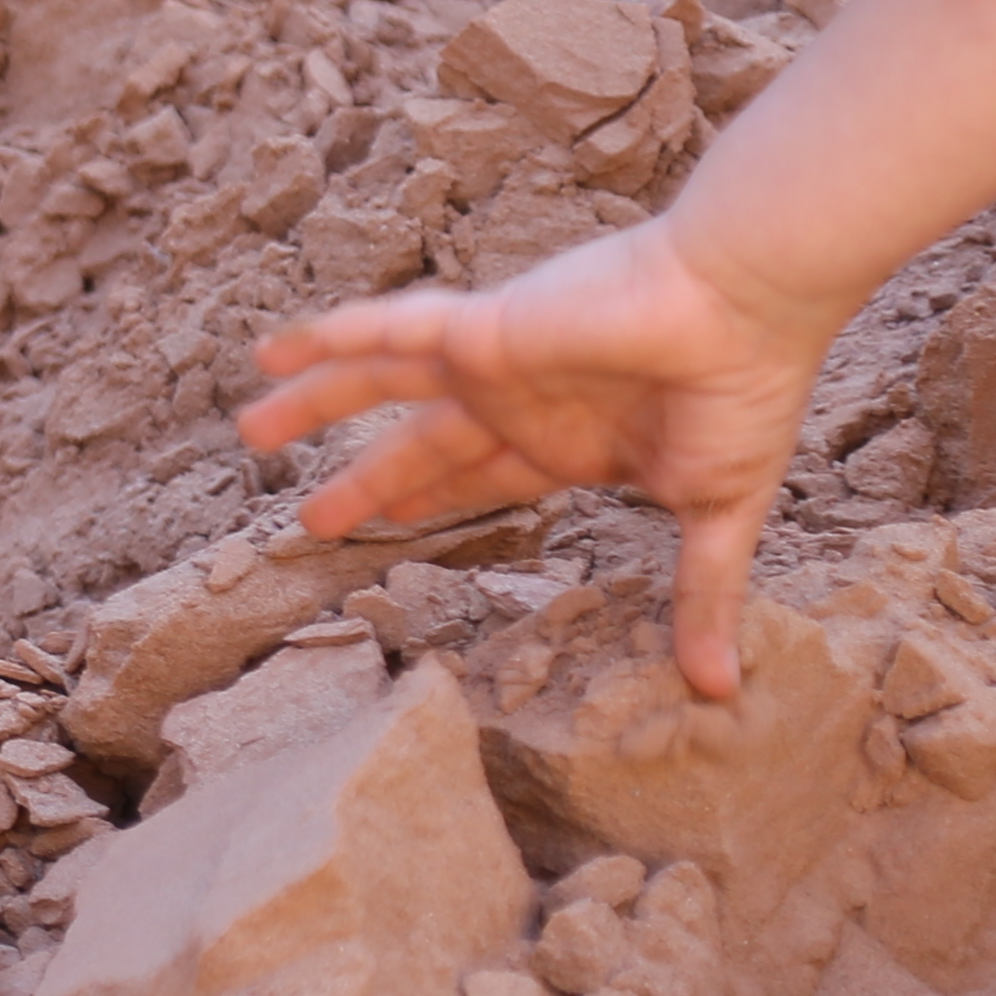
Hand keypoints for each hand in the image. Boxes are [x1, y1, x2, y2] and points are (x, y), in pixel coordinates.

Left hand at [236, 212, 838, 700]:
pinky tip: (271, 351)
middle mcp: (519, 400)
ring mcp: (492, 361)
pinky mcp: (480, 329)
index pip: (479, 480)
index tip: (387, 520)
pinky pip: (386, 329)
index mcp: (567, 441)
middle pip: (418, 446)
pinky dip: (328, 337)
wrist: (747, 306)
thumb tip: (719, 689)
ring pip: (380, 383)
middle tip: (308, 519)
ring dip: (314, 404)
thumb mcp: (717, 509)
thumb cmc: (744, 390)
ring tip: (248, 429)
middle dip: (365, 482)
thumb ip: (700, 596)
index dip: (430, 500)